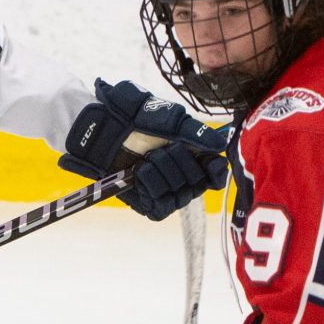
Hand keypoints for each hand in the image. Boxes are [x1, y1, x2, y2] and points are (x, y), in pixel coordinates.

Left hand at [59, 79, 228, 220]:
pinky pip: (161, 208)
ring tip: (145, 160)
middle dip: (179, 164)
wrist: (102, 125)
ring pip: (180, 197)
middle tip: (159, 149)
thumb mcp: (169, 118)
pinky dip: (151, 189)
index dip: (215, 172)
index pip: (216, 174)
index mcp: (192, 154)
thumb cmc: (135, 116)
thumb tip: (221, 144)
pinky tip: (139, 174)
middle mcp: (181, 175)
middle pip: (198, 185)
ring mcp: (164, 190)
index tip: (209, 164)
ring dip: (162, 174)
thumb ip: (196, 132)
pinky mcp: (146, 202)